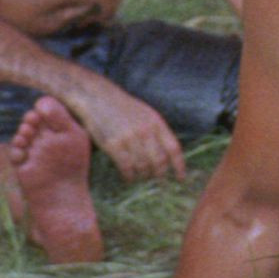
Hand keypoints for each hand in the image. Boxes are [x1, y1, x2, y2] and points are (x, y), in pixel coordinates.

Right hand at [70, 80, 185, 181]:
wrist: (98, 98)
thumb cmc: (124, 108)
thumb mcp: (147, 114)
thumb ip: (157, 131)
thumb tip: (167, 155)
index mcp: (157, 123)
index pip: (173, 148)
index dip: (179, 166)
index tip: (180, 178)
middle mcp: (145, 131)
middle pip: (159, 161)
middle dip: (159, 173)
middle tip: (155, 179)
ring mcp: (129, 138)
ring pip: (142, 166)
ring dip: (143, 176)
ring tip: (140, 177)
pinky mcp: (113, 144)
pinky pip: (126, 166)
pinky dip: (129, 176)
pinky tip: (128, 177)